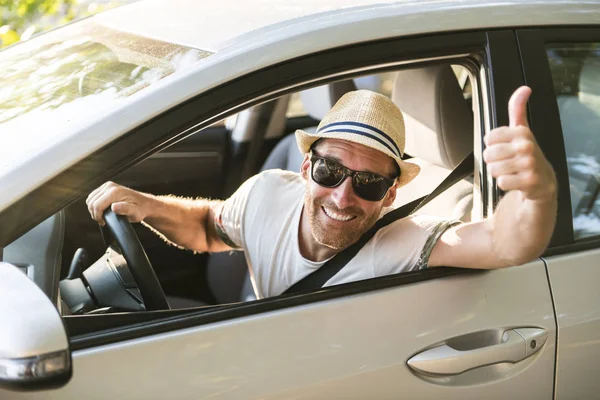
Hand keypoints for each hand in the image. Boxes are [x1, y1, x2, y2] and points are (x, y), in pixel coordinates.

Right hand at [86, 181, 149, 225]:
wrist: (144, 204)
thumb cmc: (140, 209)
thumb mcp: (135, 212)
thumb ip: (125, 209)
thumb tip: (114, 207)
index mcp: (115, 192)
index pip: (96, 205)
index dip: (97, 216)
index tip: (103, 222)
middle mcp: (110, 186)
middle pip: (91, 202)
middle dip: (95, 213)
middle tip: (103, 221)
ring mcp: (107, 185)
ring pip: (90, 199)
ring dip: (94, 209)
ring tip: (103, 216)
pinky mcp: (106, 187)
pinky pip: (93, 196)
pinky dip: (95, 204)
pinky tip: (102, 210)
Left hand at [483, 86, 556, 201]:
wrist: (543, 180)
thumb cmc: (526, 154)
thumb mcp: (522, 131)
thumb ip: (517, 110)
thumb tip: (524, 88)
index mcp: (521, 132)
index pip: (488, 138)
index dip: (492, 145)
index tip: (504, 147)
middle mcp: (526, 146)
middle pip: (488, 155)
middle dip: (493, 161)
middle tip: (506, 162)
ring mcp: (529, 164)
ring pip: (493, 169)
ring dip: (498, 173)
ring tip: (511, 171)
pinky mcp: (529, 181)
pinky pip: (501, 182)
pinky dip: (505, 184)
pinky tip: (515, 181)